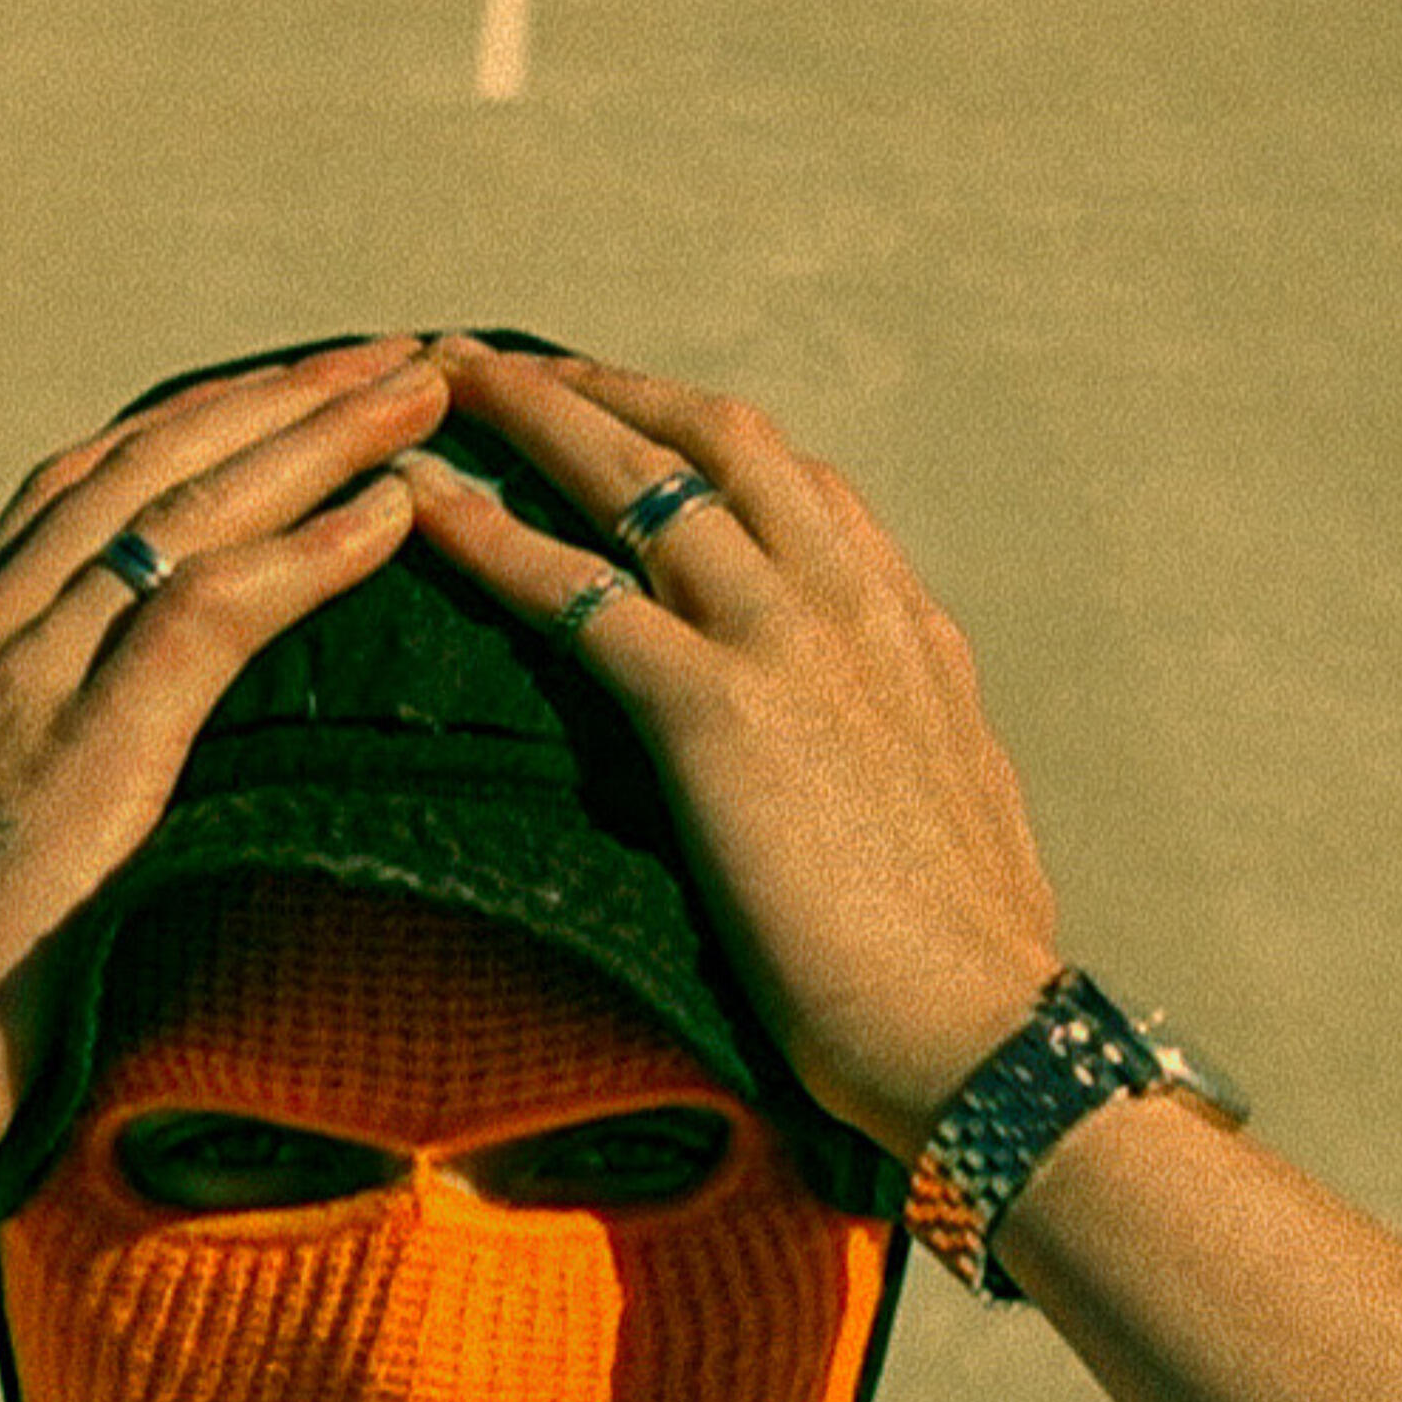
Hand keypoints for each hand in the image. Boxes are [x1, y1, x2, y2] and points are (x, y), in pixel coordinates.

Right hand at [0, 335, 446, 1169]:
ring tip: (419, 391)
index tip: (294, 388)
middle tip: (392, 354)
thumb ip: (42, 774)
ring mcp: (26, 681)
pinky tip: (392, 510)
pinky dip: (311, 550)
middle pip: (149, 466)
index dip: (197, 425)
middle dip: (278, 399)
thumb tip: (131, 778)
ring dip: (317, 438)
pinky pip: (214, 613)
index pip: (86, 487)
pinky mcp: (83, 748)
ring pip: (190, 510)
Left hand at [400, 340, 1058, 1159]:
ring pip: (639, 480)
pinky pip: (578, 593)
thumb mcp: (952, 812)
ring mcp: (787, 644)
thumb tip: (876, 757)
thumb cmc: (963, 969)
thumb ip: (902, 748)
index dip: (695, 433)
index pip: (795, 483)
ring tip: (435, 383)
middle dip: (600, 387)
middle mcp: (849, 604)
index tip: (620, 414)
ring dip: (531, 416)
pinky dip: (486, 534)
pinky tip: (417, 503)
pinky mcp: (717, 712)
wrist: (984, 1036)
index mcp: (906, 628)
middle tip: (500, 365)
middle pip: (712, 436)